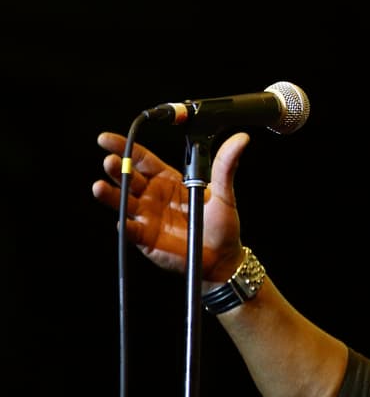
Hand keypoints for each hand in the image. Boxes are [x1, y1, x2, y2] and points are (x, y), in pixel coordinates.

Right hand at [92, 131, 251, 281]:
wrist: (222, 258)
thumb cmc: (222, 224)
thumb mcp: (224, 193)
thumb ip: (226, 166)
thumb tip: (241, 139)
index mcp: (168, 180)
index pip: (142, 159)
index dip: (124, 147)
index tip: (106, 139)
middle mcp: (153, 196)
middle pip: (129, 178)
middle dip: (117, 168)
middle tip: (110, 161)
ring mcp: (146, 216)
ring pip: (123, 202)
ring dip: (111, 194)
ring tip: (100, 187)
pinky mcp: (145, 238)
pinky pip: (131, 230)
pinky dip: (126, 226)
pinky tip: (123, 222)